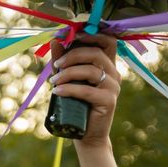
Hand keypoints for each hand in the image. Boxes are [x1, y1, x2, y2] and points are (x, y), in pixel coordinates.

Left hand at [50, 33, 120, 148]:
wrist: (84, 131)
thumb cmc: (75, 102)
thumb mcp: (67, 77)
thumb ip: (63, 59)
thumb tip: (55, 40)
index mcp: (106, 64)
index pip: (107, 41)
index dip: (92, 35)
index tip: (72, 35)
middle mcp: (113, 73)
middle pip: (96, 53)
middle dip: (72, 55)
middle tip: (56, 66)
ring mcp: (113, 87)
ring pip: (90, 70)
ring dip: (67, 73)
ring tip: (54, 81)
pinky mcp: (109, 101)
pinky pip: (87, 90)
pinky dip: (69, 89)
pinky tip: (57, 91)